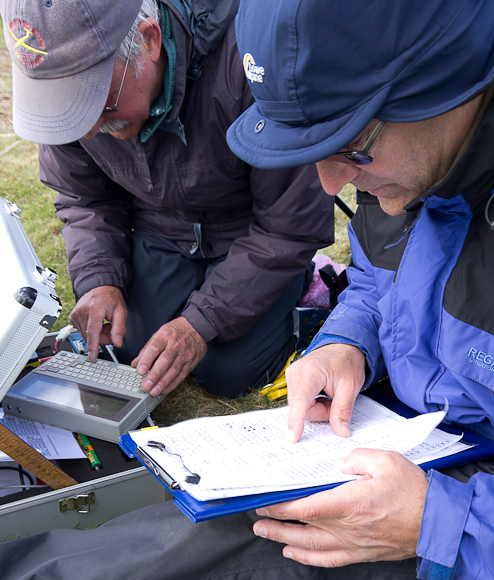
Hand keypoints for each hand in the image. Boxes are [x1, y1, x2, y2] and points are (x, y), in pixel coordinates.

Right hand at [69, 286, 126, 361]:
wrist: (101, 288)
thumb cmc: (111, 299)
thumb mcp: (121, 312)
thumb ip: (120, 328)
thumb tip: (117, 342)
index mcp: (94, 308)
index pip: (92, 331)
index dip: (93, 346)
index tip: (92, 357)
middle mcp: (82, 311)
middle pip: (91, 336)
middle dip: (103, 337)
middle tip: (110, 328)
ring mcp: (75, 314)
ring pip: (86, 336)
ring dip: (97, 334)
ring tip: (103, 323)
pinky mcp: (72, 317)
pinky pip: (81, 332)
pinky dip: (90, 331)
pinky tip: (96, 322)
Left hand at [132, 317, 206, 395]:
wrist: (198, 328)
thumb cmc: (176, 331)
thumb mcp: (160, 333)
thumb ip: (147, 349)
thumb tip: (135, 363)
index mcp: (165, 336)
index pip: (155, 348)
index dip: (147, 360)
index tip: (139, 371)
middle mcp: (176, 345)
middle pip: (165, 361)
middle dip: (154, 375)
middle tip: (145, 385)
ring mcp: (185, 354)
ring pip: (174, 370)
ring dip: (163, 383)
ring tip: (154, 391)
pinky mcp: (191, 362)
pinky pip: (182, 375)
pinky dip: (173, 384)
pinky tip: (165, 389)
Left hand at [253, 448, 427, 567]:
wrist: (438, 522)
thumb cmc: (413, 491)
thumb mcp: (385, 460)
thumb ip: (356, 457)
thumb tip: (338, 461)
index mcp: (350, 503)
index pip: (307, 507)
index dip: (282, 506)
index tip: (266, 502)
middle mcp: (348, 527)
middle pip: (303, 529)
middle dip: (276, 524)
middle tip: (257, 519)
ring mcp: (354, 543)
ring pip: (312, 547)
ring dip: (285, 541)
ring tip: (267, 534)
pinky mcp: (362, 552)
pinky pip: (329, 560)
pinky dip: (308, 558)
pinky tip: (296, 552)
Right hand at [285, 343, 365, 441]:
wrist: (342, 348)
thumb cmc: (346, 362)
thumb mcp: (350, 387)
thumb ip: (343, 410)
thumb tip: (341, 431)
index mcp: (311, 371)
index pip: (301, 400)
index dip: (296, 420)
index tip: (292, 437)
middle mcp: (296, 372)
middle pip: (303, 408)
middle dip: (321, 411)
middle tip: (336, 401)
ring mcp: (292, 375)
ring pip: (301, 408)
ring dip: (317, 407)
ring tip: (330, 394)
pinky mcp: (292, 380)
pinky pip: (300, 402)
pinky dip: (313, 403)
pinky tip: (322, 393)